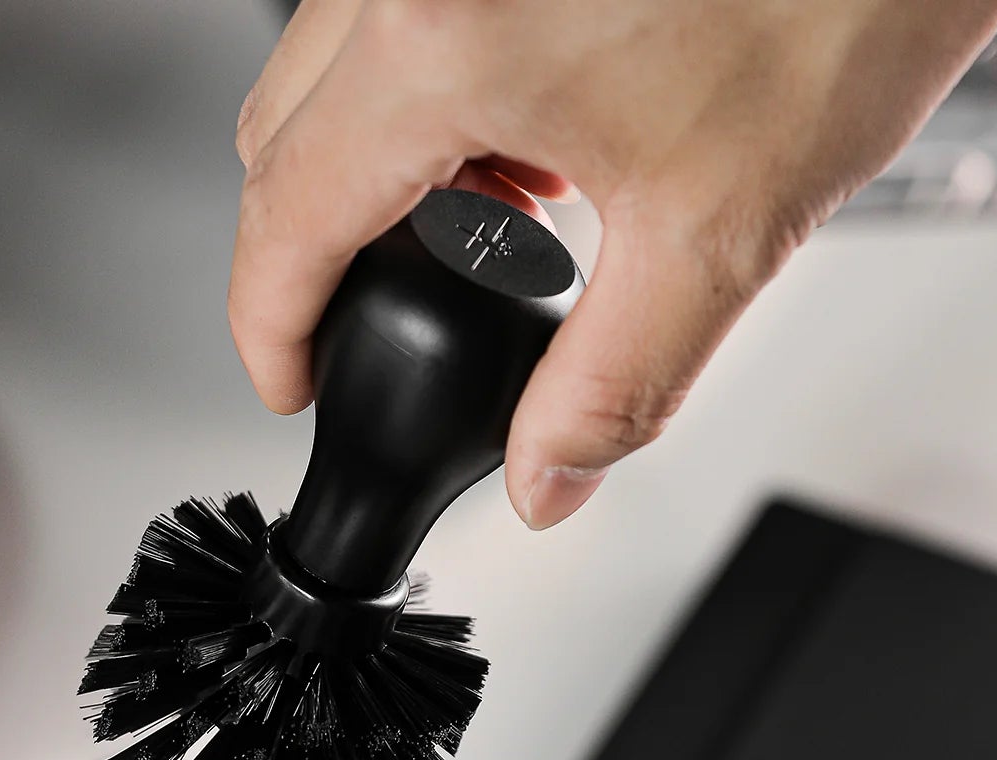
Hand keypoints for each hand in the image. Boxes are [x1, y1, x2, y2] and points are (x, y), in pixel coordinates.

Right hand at [229, 0, 996, 527]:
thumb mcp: (723, 225)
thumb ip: (615, 383)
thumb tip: (550, 476)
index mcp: (442, 33)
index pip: (286, 212)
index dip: (272, 327)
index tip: (292, 382)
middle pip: (279, 133)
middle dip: (312, 251)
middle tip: (382, 324)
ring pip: (332, 66)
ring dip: (375, 166)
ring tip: (495, 223)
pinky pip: (399, 10)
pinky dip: (428, 91)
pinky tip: (525, 133)